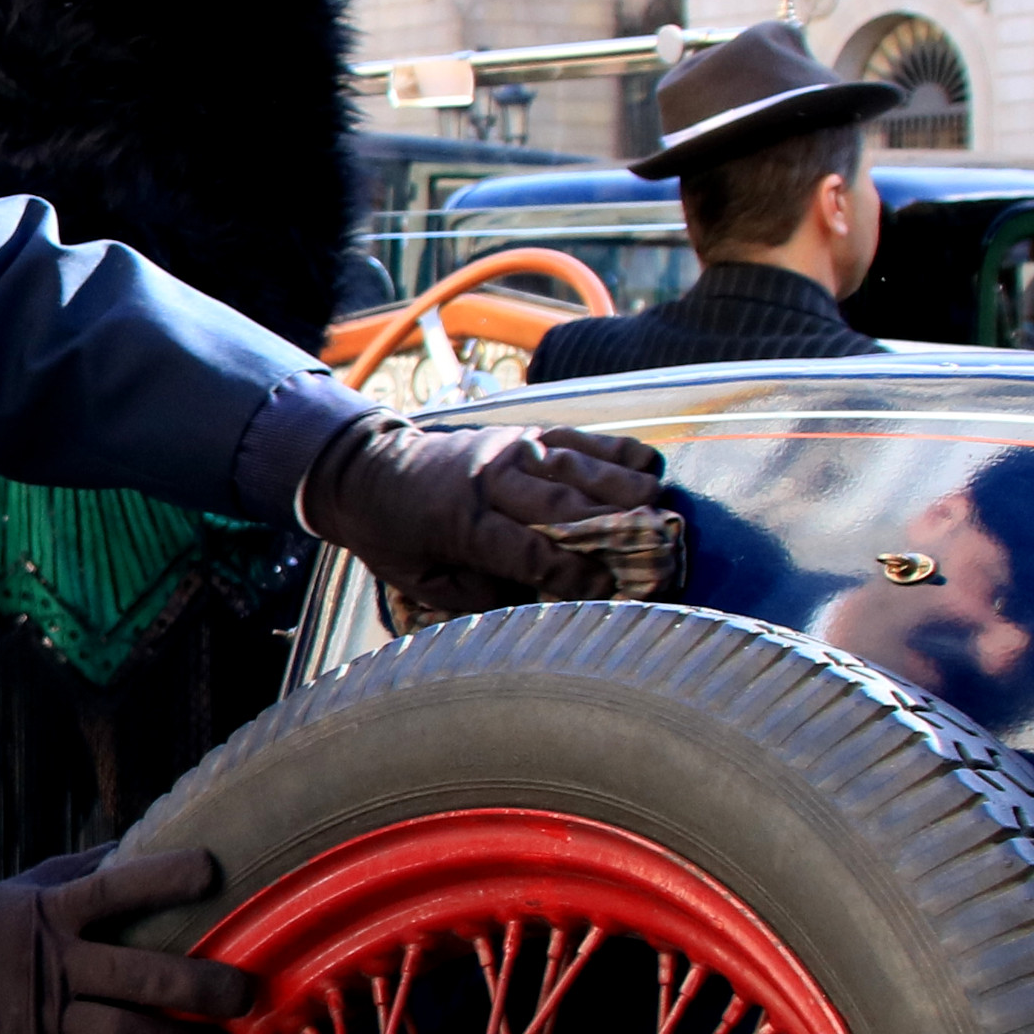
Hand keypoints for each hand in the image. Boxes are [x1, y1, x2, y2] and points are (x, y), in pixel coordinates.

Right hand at [0, 848, 248, 1033]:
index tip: (215, 872)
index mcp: (53, 914)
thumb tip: (136, 845)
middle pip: (143, 975)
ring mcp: (43, 1022)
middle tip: (246, 996)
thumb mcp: (24, 887)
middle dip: (204, 987)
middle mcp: (55, 965)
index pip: (118, 887)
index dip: (167, 877)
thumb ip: (83, 872)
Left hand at [301, 415, 688, 621]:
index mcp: (461, 521)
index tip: (607, 593)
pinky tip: (650, 470)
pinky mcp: (527, 432)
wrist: (370, 469)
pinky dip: (617, 451)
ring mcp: (513, 449)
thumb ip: (478, 595)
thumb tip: (540, 602)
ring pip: (578, 466)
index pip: (528, 550)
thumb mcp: (421, 580)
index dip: (571, 574)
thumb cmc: (397, 535)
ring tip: (663, 512)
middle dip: (612, 533)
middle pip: (563, 505)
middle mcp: (491, 477)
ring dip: (625, 489)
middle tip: (655, 558)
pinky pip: (580, 437)